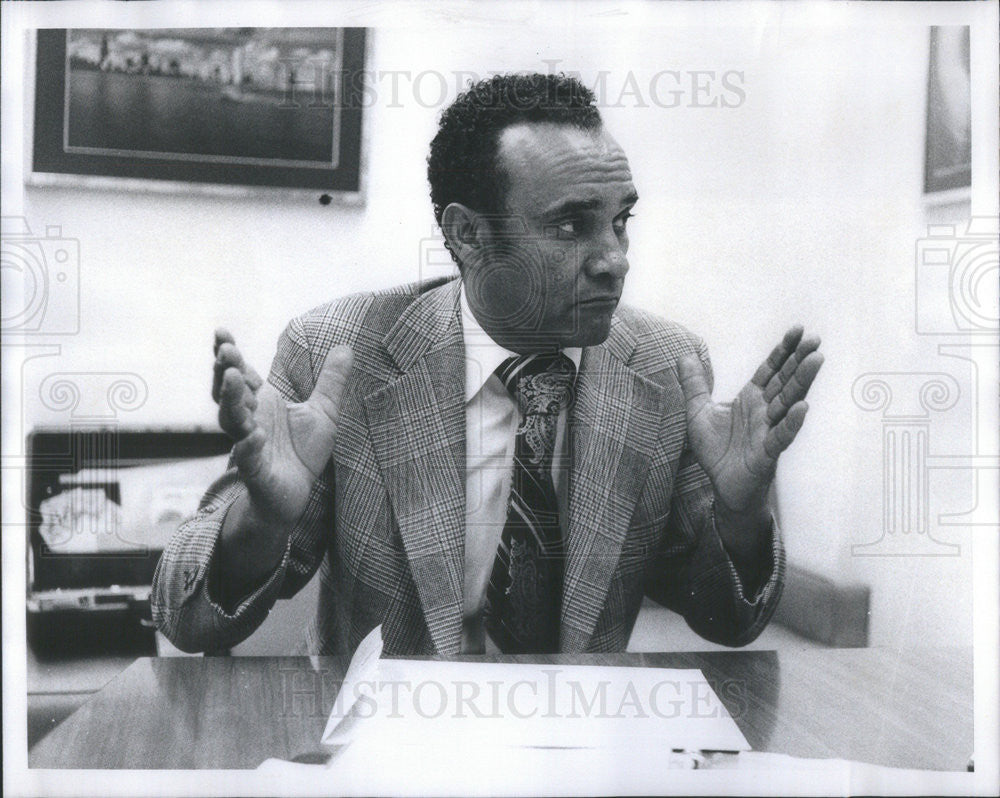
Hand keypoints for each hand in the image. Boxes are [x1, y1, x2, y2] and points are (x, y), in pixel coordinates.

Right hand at [213, 328, 352, 529]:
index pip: (241, 373)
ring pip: (232, 421)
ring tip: (234, 378)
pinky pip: (249, 458)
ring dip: (232, 400)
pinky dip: (249, 447)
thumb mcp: (324, 412)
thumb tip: (346, 347)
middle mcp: (249, 420)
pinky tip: (255, 435)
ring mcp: (249, 445)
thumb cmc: (302, 452)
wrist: (296, 494)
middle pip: (229, 393)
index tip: (221, 332)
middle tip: (226, 351)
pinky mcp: (256, 471)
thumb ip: (332, 381)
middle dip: (226, 371)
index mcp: (261, 403)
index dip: (230, 354)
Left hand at [678, 326, 822, 512]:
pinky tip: (803, 408)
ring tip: (816, 360)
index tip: (798, 329)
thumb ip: (694, 384)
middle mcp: (764, 410)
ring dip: (802, 381)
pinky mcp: (767, 452)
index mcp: (751, 398)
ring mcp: (768, 430)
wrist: (721, 484)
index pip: (770, 369)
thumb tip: (684, 355)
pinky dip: (792, 422)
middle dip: (799, 359)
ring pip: (788, 402)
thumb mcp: (698, 412)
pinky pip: (781, 435)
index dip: (783, 350)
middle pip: (784, 380)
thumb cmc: (716, 449)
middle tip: (815, 339)